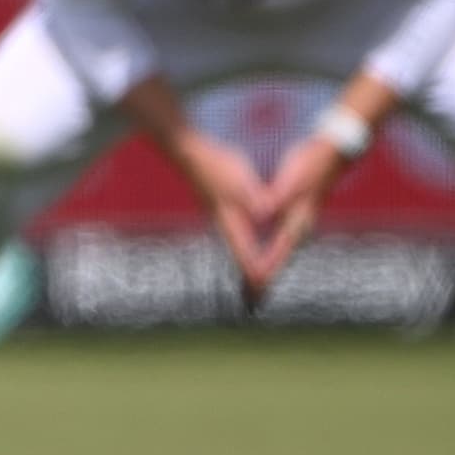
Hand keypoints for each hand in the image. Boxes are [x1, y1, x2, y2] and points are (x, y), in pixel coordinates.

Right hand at [167, 128, 273, 299]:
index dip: (256, 271)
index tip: (262, 291)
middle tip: (255, 302)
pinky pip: (237, 239)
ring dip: (246, 266)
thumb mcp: (238, 181)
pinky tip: (248, 250)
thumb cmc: (216, 165)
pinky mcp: (223, 210)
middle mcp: (225, 223)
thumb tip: (265, 213)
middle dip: (249, 278)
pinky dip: (244, 251)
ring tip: (254, 284)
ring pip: (238, 249)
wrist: (189, 152)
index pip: (245, 253)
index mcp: (230, 220)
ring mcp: (222, 217)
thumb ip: (253, 198)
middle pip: (240, 257)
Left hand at [249, 133, 352, 305]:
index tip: (253, 291)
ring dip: (267, 272)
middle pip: (279, 261)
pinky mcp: (295, 219)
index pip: (278, 252)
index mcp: (298, 221)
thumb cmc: (314, 163)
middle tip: (248, 305)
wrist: (335, 154)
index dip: (264, 271)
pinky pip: (279, 245)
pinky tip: (261, 263)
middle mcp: (300, 228)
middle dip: (264, 281)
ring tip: (252, 293)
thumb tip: (263, 212)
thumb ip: (278, 197)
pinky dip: (270, 258)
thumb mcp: (294, 180)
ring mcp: (299, 225)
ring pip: (279, 255)